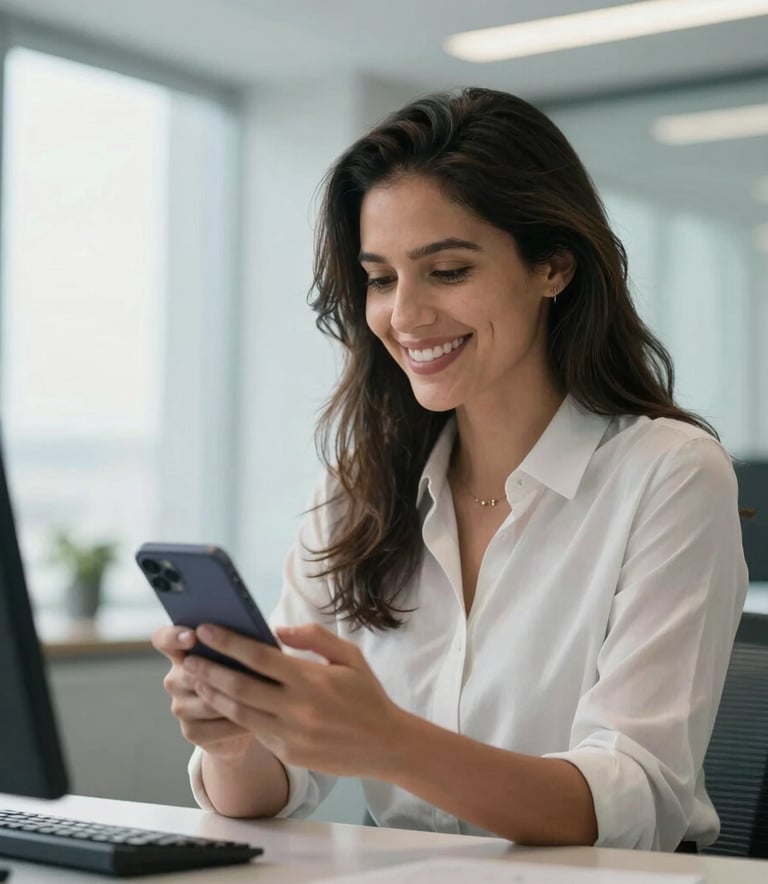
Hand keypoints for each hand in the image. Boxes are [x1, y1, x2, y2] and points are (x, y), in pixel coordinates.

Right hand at [151, 625, 253, 759]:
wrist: (248, 717)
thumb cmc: (249, 673)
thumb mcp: (245, 654)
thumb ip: (242, 641)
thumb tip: (257, 634)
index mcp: (182, 651)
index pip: (164, 639)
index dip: (174, 636)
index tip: (193, 636)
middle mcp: (175, 679)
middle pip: (190, 673)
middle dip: (218, 672)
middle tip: (245, 670)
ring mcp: (180, 706)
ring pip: (207, 702)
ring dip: (234, 700)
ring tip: (261, 697)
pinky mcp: (191, 731)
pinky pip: (215, 727)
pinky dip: (237, 724)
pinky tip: (257, 721)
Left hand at [183, 622, 406, 777]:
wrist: (385, 745)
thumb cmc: (366, 694)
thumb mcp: (349, 656)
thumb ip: (313, 637)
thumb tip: (276, 629)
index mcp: (313, 680)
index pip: (260, 658)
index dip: (229, 642)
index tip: (206, 629)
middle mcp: (298, 709)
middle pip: (241, 686)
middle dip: (210, 669)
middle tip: (188, 656)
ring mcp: (291, 736)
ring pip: (240, 712)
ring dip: (213, 694)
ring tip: (196, 679)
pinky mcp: (289, 754)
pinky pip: (255, 730)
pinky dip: (233, 714)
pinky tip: (220, 702)